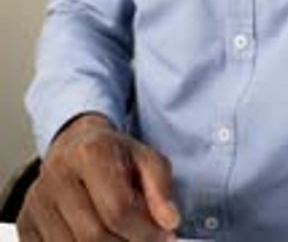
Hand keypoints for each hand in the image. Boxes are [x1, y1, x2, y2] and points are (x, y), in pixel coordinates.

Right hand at [17, 113, 180, 240]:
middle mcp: (57, 174)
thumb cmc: (113, 155)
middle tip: (144, 240)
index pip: (118, 208)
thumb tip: (169, 221)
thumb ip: (160, 186)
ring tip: (121, 236)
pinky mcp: (26, 223)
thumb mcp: (145, 158)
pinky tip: (99, 238)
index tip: (164, 237)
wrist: (75, 147)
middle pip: (94, 236)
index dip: (145, 231)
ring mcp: (37, 201)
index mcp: (90, 151)